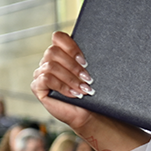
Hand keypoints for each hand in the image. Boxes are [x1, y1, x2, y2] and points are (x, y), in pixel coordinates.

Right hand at [30, 31, 150, 150]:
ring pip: (50, 66)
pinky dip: (62, 86)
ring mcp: (41, 73)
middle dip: (73, 66)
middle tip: (89, 78)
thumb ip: (92, 60)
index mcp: (62, 54)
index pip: (58, 37)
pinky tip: (74, 95)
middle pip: (53, 52)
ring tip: (84, 90)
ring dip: (71, 79)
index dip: (71, 46)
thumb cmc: (94, 93)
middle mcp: (49, 61)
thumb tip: (113, 46)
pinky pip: (45, 79)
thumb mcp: (94, 73)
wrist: (90, 113)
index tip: (86, 61)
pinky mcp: (38, 87)